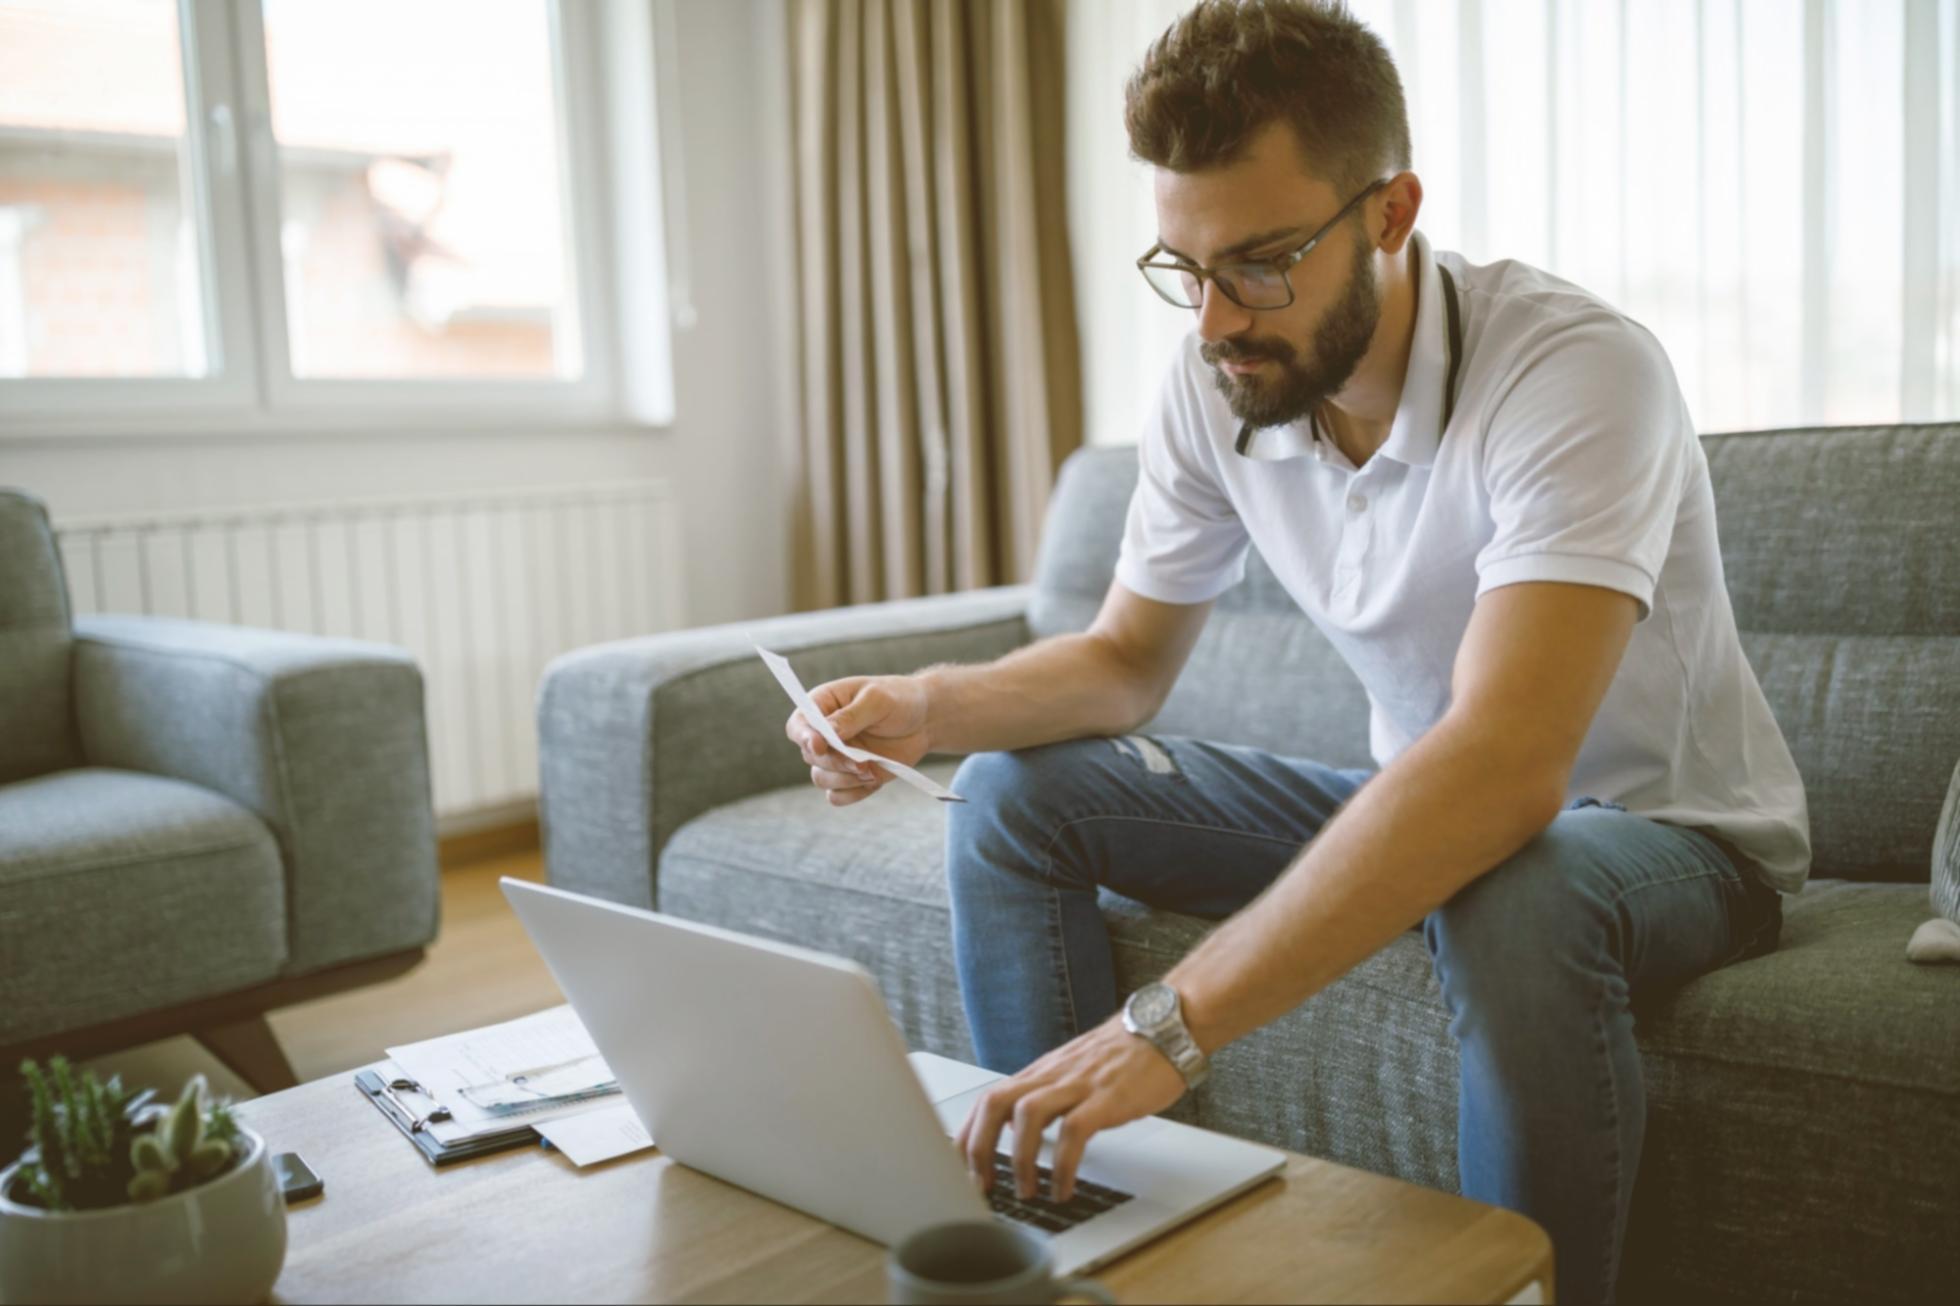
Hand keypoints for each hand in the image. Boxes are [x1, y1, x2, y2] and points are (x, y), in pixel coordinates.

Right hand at [784, 674, 930, 806]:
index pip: (798, 725)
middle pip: (810, 757)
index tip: (821, 746)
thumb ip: (851, 716)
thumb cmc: (899, 699)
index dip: (804, 738)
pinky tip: (875, 780)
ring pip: (821, 779)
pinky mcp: (850, 777)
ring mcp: (836, 757)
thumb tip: (827, 733)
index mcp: (823, 705)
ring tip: (873, 771)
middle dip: (836, 762)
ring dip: (846, 780)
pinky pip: (837, 796)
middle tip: (863, 763)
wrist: (924, 720)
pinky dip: (854, 793)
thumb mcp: (877, 700)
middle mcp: (823, 734)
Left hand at [955, 1015, 1186, 1204]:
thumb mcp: (1075, 1073)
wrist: (1167, 1027)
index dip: (968, 1135)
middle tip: (982, 1186)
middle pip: (996, 1102)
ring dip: (1020, 1159)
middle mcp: (1053, 1075)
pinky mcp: (1108, 1098)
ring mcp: (1079, 1084)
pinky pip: (1075, 1132)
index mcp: (1042, 1072)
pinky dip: (1064, 1165)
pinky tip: (1063, 1188)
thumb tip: (1022, 1130)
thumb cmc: (1125, 1054)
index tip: (962, 1169)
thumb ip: (1049, 1096)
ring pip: (1028, 1115)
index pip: (988, 1099)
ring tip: (1026, 1192)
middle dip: (980, 1147)